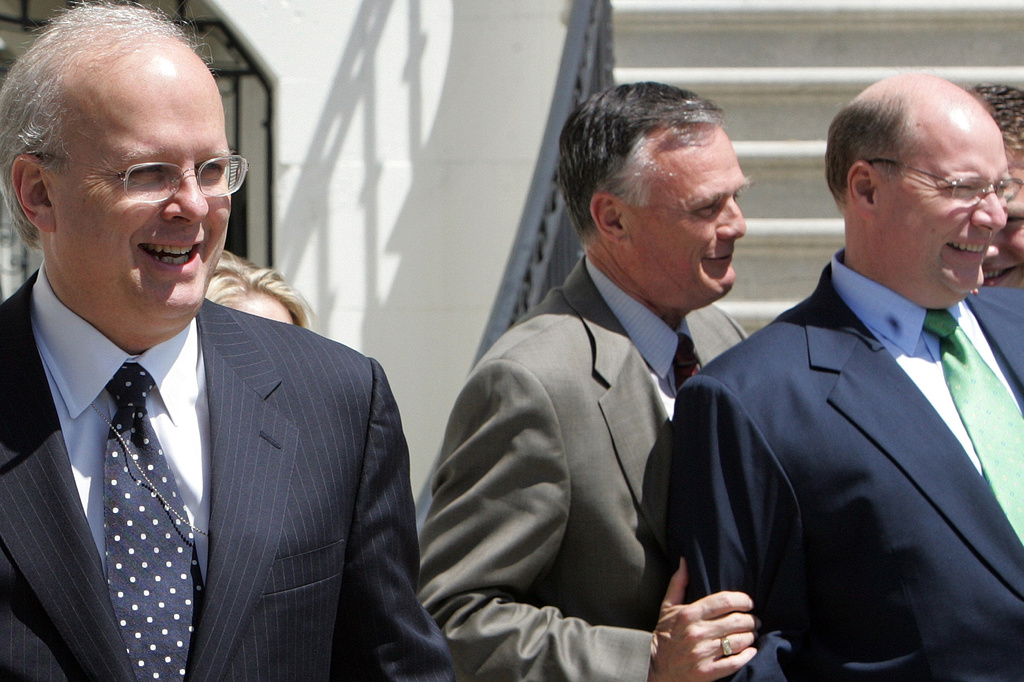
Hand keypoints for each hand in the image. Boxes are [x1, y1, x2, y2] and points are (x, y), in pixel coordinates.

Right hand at [647, 558, 757, 681]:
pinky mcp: (707, 672)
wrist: (655, 667)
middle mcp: (696, 632)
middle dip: (751, 620)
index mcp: (689, 614)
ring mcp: (702, 653)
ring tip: (751, 635)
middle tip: (755, 621)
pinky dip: (747, 656)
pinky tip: (750, 651)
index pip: (724, 601)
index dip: (742, 600)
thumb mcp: (667, 607)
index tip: (749, 603)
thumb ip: (678, 583)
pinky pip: (735, 662)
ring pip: (738, 641)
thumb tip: (685, 560)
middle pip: (736, 621)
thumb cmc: (665, 635)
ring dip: (750, 637)